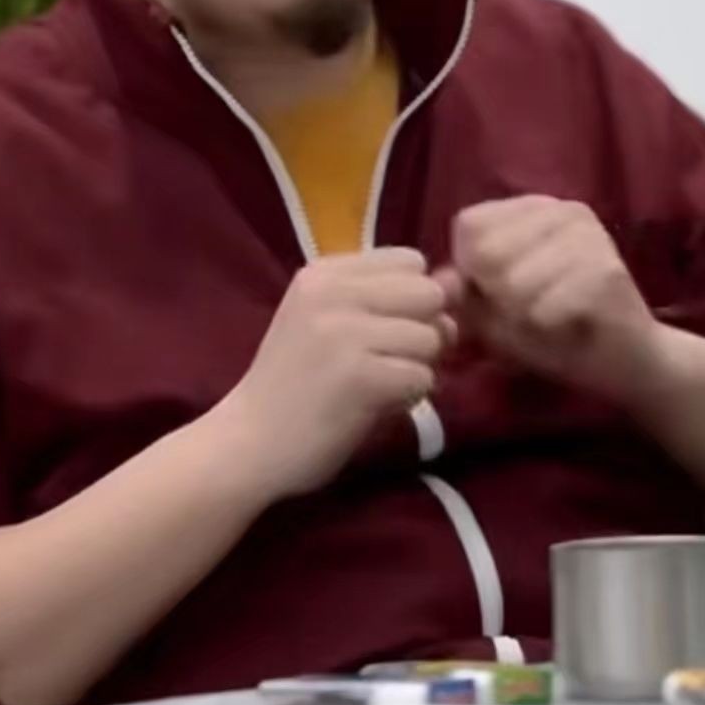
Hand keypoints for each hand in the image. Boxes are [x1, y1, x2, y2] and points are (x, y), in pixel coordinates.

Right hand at [223, 249, 455, 498]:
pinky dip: (409, 397)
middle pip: (428, 294)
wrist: (247, 443)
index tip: (386, 330)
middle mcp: (332, 292)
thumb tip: (457, 282)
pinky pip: (422, 376)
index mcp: (323, 273)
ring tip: (378, 386)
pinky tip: (376, 405)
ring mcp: (344, 333)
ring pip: (431, 338)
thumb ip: (387, 299)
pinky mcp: (359, 376)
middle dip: (423, 331)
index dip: (413, 299)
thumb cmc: (293, 386)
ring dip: (416, 369)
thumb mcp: (328, 323)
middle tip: (390, 361)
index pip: (410, 260)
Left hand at [438, 196, 663, 401]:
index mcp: (535, 209)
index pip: (471, 224)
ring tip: (550, 320)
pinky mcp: (606, 270)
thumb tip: (441, 282)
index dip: (470, 270)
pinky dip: (547, 329)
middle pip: (487, 252)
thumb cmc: (555, 332)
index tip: (496, 293)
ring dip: (523, 317)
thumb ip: (465, 291)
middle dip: (496, 297)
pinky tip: (571, 327)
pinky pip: (543, 308)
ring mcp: (589, 235)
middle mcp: (564, 210)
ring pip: (513, 283)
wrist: (625, 362)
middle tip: (529, 312)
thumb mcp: (496, 311)